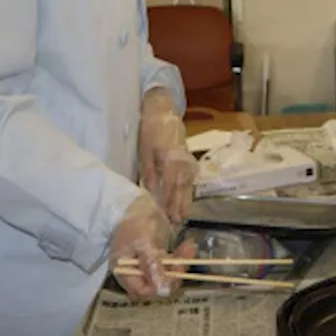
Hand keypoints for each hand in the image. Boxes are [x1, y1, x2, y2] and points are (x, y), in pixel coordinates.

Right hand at [109, 193, 189, 298]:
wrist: (135, 203)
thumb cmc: (135, 222)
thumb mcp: (143, 242)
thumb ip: (152, 265)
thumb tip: (162, 291)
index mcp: (124, 272)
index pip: (143, 291)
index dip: (159, 286)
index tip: (174, 273)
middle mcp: (134, 273)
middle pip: (157, 285)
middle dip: (174, 273)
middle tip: (185, 257)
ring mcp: (146, 266)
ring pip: (167, 274)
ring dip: (180, 263)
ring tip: (190, 248)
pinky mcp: (156, 257)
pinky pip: (170, 263)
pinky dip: (180, 257)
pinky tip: (188, 245)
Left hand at [139, 90, 197, 222]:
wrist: (164, 113)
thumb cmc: (151, 131)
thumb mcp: (145, 149)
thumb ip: (149, 170)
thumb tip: (151, 190)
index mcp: (171, 159)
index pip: (170, 185)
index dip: (168, 201)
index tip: (165, 216)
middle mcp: (183, 162)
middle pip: (182, 188)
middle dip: (179, 206)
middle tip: (176, 222)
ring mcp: (188, 162)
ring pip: (188, 185)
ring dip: (185, 201)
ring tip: (183, 217)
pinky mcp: (189, 161)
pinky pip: (190, 180)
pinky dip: (187, 192)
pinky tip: (186, 202)